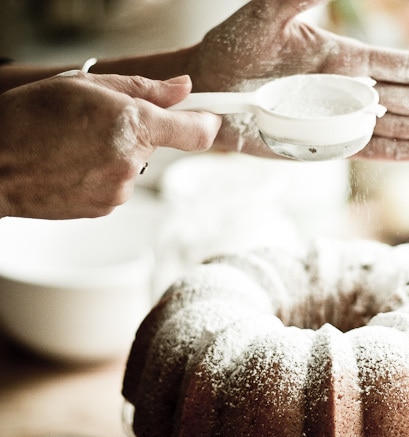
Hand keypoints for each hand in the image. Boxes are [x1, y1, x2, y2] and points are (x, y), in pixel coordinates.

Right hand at [0, 72, 220, 218]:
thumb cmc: (28, 120)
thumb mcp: (83, 85)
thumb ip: (143, 89)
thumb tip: (182, 89)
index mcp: (132, 125)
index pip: (194, 132)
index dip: (207, 123)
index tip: (209, 117)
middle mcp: (131, 162)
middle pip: (156, 145)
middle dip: (137, 132)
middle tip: (99, 122)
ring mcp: (119, 189)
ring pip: (133, 164)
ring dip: (116, 153)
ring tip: (75, 144)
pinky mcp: (106, 207)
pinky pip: (116, 184)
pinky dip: (102, 172)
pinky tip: (72, 164)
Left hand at [187, 0, 408, 159]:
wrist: (206, 88)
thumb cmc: (232, 46)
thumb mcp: (267, 13)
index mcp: (344, 57)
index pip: (404, 66)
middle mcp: (349, 90)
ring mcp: (338, 120)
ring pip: (399, 126)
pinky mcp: (322, 144)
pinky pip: (366, 150)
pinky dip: (395, 152)